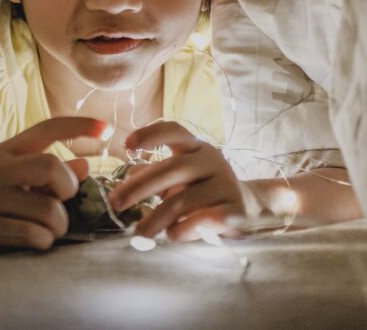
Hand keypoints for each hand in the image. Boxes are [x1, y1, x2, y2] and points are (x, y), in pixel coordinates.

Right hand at [0, 116, 107, 254]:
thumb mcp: (11, 175)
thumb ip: (46, 171)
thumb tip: (85, 166)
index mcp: (5, 150)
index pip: (47, 128)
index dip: (79, 126)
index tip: (107, 129)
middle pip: (51, 167)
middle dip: (67, 187)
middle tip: (61, 197)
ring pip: (48, 209)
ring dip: (59, 223)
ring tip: (51, 226)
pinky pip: (34, 235)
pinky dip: (44, 240)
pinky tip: (36, 239)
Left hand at [106, 121, 244, 240]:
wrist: (251, 208)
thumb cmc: (205, 189)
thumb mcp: (182, 177)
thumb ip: (156, 174)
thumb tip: (128, 173)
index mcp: (196, 148)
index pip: (174, 131)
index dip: (151, 135)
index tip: (127, 146)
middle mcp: (211, 161)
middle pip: (172, 168)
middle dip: (139, 187)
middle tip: (115, 203)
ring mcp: (225, 185)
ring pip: (183, 200)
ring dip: (156, 218)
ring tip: (139, 233)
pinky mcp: (235, 211)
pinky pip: (201, 221)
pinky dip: (182, 230)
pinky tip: (172, 235)